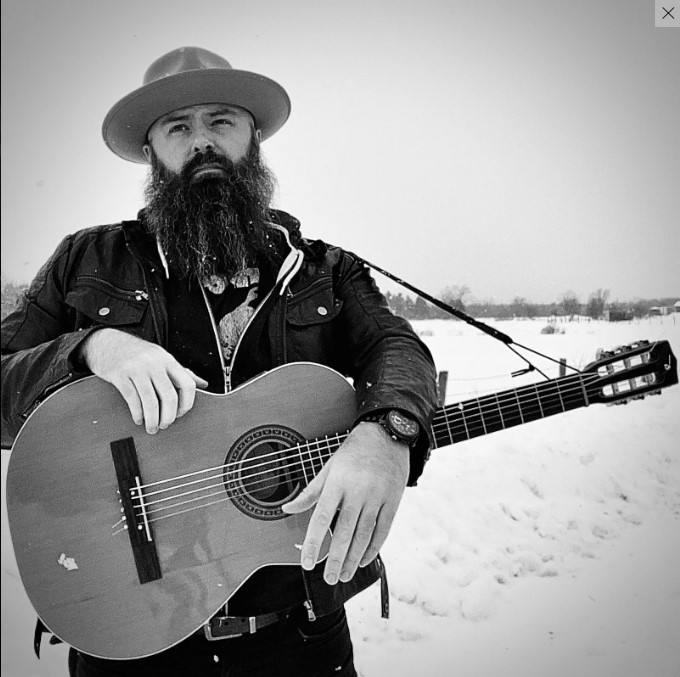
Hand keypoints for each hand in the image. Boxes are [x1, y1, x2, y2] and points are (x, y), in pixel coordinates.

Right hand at [79, 328, 207, 433]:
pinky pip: (133, 400)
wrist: (108, 342)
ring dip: (153, 420)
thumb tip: (203, 385)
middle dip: (169, 416)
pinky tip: (139, 419)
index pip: (187, 384)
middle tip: (165, 425)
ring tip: (152, 427)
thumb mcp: (163, 358)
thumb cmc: (139, 354)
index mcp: (168, 360)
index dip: (187, 403)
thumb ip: (182, 372)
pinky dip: (138, 414)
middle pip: (169, 396)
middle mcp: (154, 363)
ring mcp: (137, 368)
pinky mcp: (120, 375)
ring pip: (151, 402)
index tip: (180, 414)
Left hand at [281, 422, 408, 584]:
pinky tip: (363, 560)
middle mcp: (358, 491)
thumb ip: (310, 492)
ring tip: (343, 575)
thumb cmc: (354, 452)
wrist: (386, 435)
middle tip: (327, 578)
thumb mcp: (329, 467)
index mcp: (338, 482)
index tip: (307, 562)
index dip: (314, 543)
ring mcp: (377, 496)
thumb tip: (288, 509)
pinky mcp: (393, 500)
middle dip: (335, 559)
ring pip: (364, 534)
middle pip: (345, 532)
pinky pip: (383, 530)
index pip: (322, 518)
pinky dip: (373, 548)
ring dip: (353, 559)